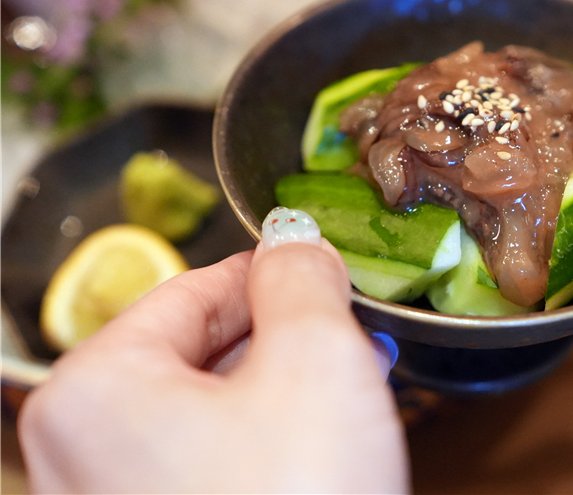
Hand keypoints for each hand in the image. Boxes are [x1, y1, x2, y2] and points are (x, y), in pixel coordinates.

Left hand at [18, 208, 408, 493]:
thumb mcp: (316, 359)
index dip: (276, 275)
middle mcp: (77, 451)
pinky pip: (206, 468)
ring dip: (282, 395)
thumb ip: (303, 278)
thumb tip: (296, 243)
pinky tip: (319, 457)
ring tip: (348, 399)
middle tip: (354, 345)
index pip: (192, 290)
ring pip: (207, 414)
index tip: (330, 274)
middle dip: (285, 342)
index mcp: (93, 389)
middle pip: (196, 353)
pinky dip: (265, 448)